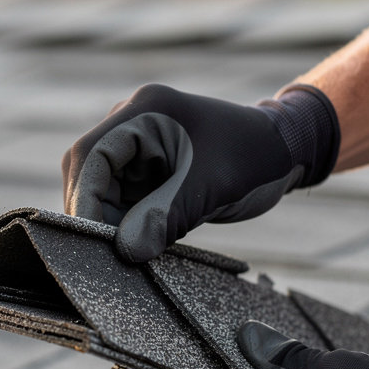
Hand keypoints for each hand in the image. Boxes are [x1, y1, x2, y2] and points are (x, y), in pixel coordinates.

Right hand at [61, 83, 338, 262]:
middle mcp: (132, 124)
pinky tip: (138, 246)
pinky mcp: (145, 173)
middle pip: (88, 174)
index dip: (84, 199)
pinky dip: (125, 227)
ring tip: (127, 255)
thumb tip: (126, 252)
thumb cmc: (255, 157)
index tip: (89, 241)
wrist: (284, 151)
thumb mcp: (212, 188)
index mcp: (145, 111)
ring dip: (109, 224)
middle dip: (94, 215)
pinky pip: (121, 203)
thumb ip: (166, 217)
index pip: (90, 155)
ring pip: (102, 193)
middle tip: (105, 257)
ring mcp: (137, 149)